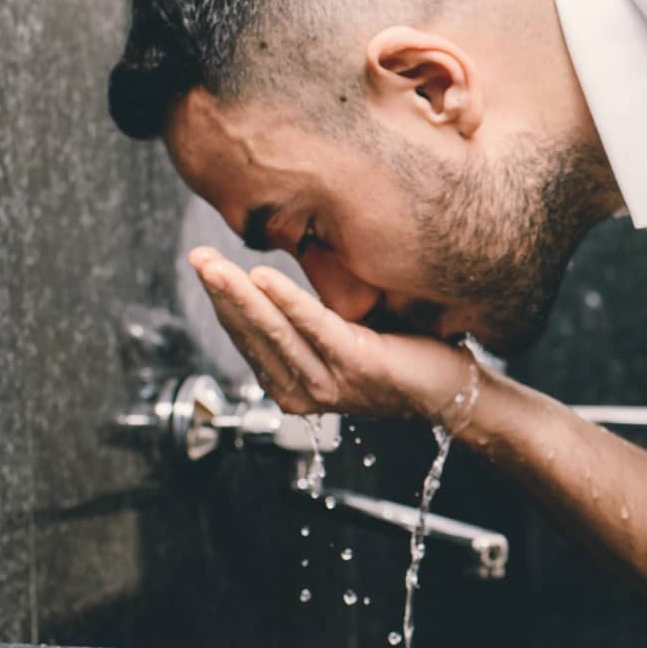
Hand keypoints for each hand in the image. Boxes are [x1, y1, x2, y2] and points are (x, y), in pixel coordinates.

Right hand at [188, 247, 470, 425]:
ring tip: (215, 265)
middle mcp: (302, 390)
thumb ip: (306, 322)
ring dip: (240, 294)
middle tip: (196, 257)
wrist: (450, 390)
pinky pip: (313, 327)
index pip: (247, 339)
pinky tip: (261, 277)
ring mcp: (327, 382)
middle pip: (252, 334)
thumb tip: (273, 280)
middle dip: (220, 292)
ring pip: (274, 330)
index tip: (204, 266)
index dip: (223, 302)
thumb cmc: (398, 358)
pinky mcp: (355, 365)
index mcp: (292, 384)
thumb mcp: (339, 340)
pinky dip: (286, 302)